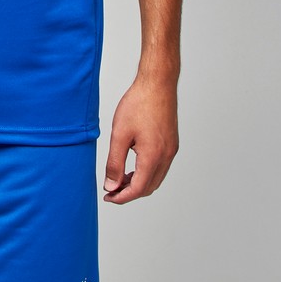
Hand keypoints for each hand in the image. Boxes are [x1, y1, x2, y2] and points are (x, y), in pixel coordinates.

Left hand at [102, 75, 178, 203]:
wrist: (158, 84)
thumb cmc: (139, 104)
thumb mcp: (120, 135)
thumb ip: (114, 163)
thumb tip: (111, 185)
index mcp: (153, 157)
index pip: (138, 189)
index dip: (121, 197)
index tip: (108, 197)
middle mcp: (166, 157)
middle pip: (149, 187)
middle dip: (129, 192)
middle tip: (111, 188)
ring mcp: (171, 150)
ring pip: (156, 178)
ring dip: (139, 183)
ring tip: (119, 177)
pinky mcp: (172, 144)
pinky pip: (160, 167)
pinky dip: (147, 172)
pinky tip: (133, 165)